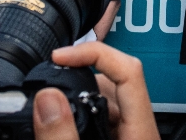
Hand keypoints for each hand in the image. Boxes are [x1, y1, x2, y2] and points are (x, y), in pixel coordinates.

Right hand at [32, 42, 156, 139]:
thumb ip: (63, 137)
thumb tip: (47, 97)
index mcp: (141, 133)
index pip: (128, 71)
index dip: (93, 53)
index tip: (60, 57)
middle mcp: (139, 131)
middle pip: (113, 82)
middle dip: (77, 76)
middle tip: (44, 82)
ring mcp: (129, 136)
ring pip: (104, 100)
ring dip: (75, 95)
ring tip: (45, 100)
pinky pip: (99, 117)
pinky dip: (77, 113)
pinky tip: (57, 121)